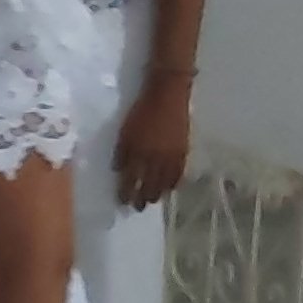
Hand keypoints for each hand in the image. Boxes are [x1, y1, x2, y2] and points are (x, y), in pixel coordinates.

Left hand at [115, 75, 195, 209]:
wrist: (167, 95)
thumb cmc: (141, 110)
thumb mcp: (124, 131)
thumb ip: (121, 153)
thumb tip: (119, 171)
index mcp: (138, 153)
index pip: (130, 181)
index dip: (126, 193)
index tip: (122, 201)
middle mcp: (155, 159)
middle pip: (148, 186)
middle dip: (142, 198)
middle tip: (138, 207)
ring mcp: (171, 157)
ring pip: (164, 183)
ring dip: (157, 194)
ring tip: (153, 201)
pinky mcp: (183, 151)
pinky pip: (178, 174)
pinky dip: (173, 183)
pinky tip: (170, 189)